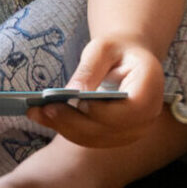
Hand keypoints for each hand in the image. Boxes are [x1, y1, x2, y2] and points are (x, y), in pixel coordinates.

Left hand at [28, 37, 165, 148]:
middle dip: (73, 120)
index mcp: (150, 87)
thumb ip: (90, 69)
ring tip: (36, 112)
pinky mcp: (116, 138)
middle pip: (109, 129)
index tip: (77, 100)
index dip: (104, 110)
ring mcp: (133, 131)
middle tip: (43, 108)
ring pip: (96, 138)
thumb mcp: (103, 47)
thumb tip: (72, 92)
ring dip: (64, 127)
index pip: (131, 110)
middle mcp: (147, 115)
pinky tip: (44, 117)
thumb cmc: (117, 49)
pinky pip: (90, 139)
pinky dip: (66, 129)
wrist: (128, 59)